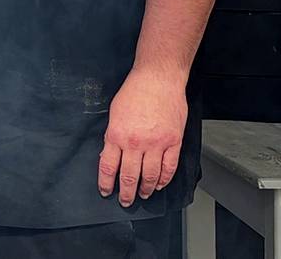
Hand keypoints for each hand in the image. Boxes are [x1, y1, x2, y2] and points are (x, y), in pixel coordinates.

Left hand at [97, 68, 187, 206]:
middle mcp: (136, 143)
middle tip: (125, 201)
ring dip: (145, 189)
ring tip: (142, 195)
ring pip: (150, 175)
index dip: (106, 183)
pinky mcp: (173, 141)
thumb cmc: (135, 91)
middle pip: (129, 176)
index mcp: (117, 135)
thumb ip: (113, 136)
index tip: (106, 191)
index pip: (108, 167)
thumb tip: (110, 156)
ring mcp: (156, 143)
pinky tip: (159, 184)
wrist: (158, 78)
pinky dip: (164, 179)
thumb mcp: (114, 114)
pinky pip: (169, 167)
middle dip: (126, 192)